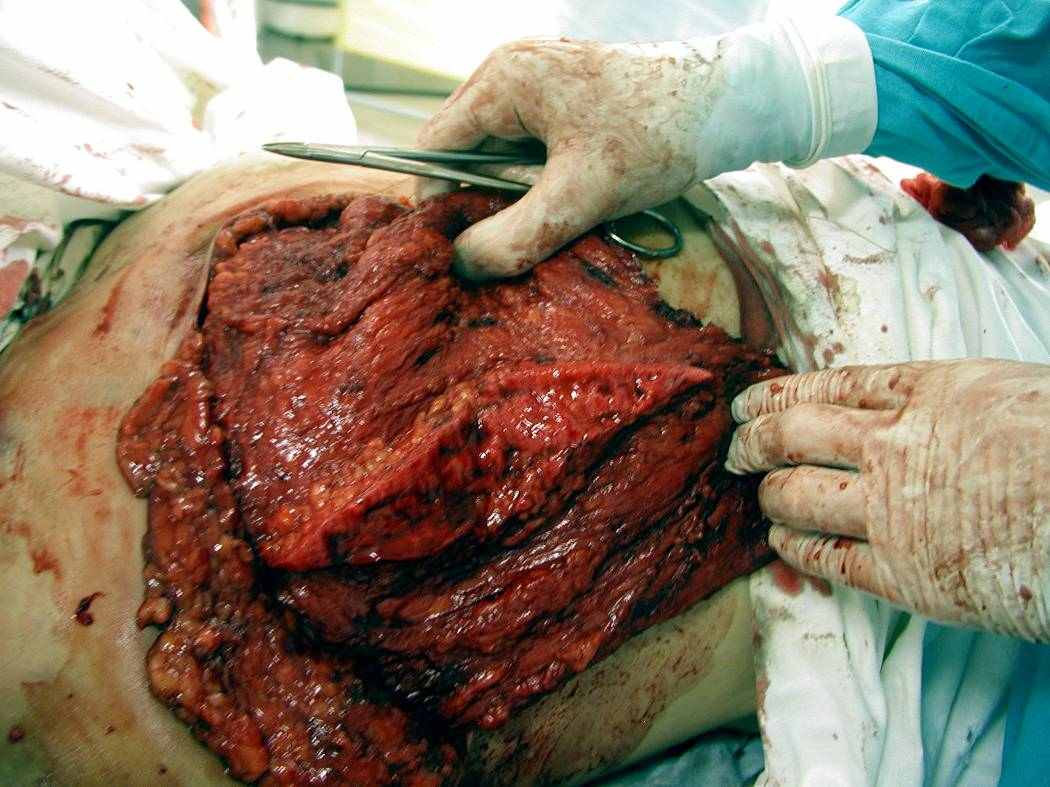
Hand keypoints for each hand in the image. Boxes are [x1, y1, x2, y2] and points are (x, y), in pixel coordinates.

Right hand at [416, 18, 875, 278]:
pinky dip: (533, 183)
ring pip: (495, 154)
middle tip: (501, 247)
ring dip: (508, 197)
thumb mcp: (580, 197)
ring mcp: (537, 83)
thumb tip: (462, 266)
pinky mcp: (563, 101)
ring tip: (541, 225)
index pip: (434, 149)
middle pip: (462, 152)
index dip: (435, 205)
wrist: (731, 102)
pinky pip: (525, 150)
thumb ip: (515, 235)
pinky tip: (561, 205)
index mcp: (503, 81)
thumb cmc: (657, 136)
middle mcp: (510, 73)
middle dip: (476, 202)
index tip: (452, 253)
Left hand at [726, 359, 1049, 640]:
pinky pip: (825, 556)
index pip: (823, 387)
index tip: (749, 402)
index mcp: (927, 391)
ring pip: (794, 495)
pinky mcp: (904, 574)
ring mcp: (893, 511)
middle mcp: (894, 445)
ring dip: (766, 493)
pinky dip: (794, 546)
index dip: (776, 396)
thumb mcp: (1009, 393)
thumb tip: (905, 409)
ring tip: (758, 494)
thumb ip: (947, 401)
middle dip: (752, 441)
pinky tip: (782, 541)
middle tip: (735, 449)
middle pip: (792, 436)